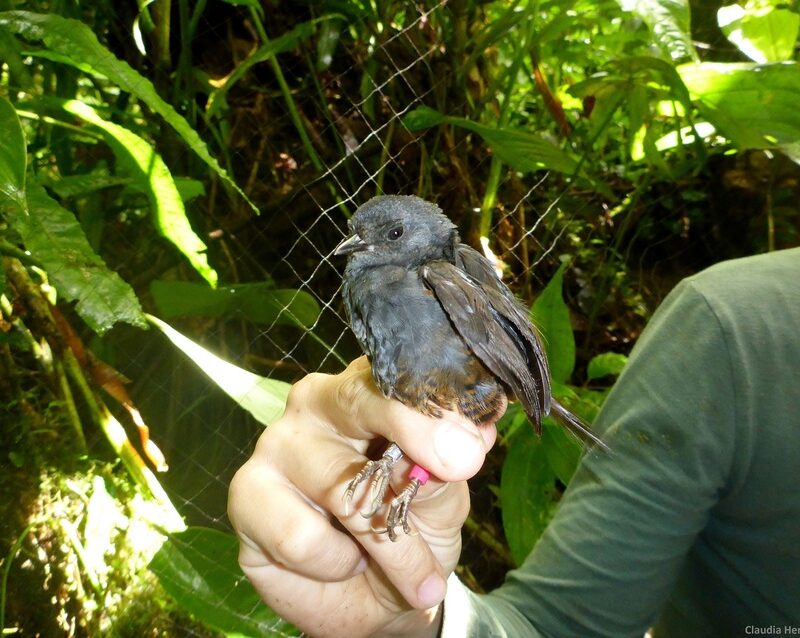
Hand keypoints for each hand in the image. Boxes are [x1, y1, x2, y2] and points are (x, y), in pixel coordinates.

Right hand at [228, 357, 499, 637]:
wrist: (375, 599)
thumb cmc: (411, 530)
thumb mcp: (441, 501)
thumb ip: (443, 470)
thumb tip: (466, 439)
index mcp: (367, 390)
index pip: (395, 377)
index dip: (431, 406)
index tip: (469, 446)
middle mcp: (317, 404)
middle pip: (359, 401)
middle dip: (413, 440)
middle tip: (458, 472)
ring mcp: (276, 445)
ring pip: (342, 487)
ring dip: (391, 544)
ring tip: (403, 565)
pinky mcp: (247, 495)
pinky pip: (300, 536)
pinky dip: (336, 563)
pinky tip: (340, 561)